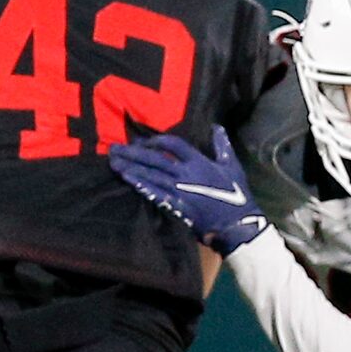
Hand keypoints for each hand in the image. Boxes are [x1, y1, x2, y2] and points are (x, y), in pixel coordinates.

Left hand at [109, 128, 268, 255]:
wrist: (236, 224)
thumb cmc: (237, 195)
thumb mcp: (233, 167)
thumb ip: (222, 146)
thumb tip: (217, 127)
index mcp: (199, 162)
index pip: (173, 144)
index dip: (155, 140)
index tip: (143, 141)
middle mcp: (186, 173)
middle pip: (154, 159)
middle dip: (133, 152)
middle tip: (114, 148)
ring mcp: (179, 190)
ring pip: (150, 175)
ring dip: (130, 167)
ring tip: (113, 161)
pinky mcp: (175, 205)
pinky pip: (153, 193)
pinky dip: (139, 184)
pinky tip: (126, 178)